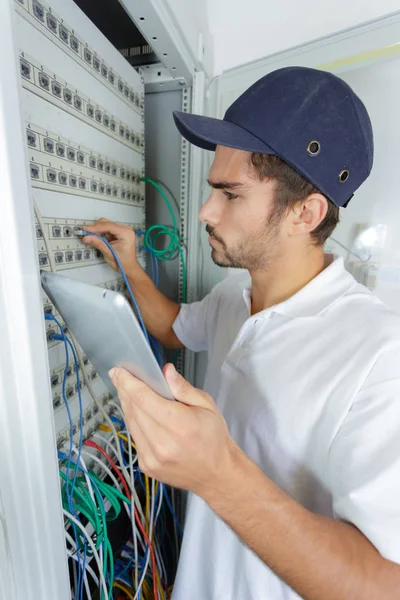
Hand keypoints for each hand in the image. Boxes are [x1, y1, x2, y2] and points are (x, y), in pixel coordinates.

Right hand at [82, 218, 140, 275]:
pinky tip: (99, 240)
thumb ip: (97, 243)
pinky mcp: (118, 232)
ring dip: (98, 232)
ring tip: (93, 239)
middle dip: (95, 229)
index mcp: (126, 233)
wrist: (128, 267)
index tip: (85, 229)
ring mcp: (122, 230)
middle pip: (106, 223)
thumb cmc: (123, 262)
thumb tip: (86, 237)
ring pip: (105, 225)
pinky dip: (101, 234)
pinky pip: (106, 229)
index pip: (108, 226)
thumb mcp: (108, 253)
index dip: (95, 227)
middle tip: (86, 236)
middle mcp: (125, 229)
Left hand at [109, 363, 237, 495]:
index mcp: (179, 424)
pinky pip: (135, 438)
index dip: (128, 383)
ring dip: (127, 406)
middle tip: (119, 376)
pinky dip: (134, 423)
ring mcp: (152, 457)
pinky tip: (139, 414)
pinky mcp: (147, 466)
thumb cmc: (214, 438)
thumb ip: (183, 388)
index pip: (143, 398)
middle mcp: (162, 443)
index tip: (120, 371)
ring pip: (131, 423)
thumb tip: (166, 371)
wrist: (217, 474)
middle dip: (124, 390)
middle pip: (134, 409)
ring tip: (127, 392)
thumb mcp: (206, 405)